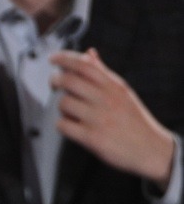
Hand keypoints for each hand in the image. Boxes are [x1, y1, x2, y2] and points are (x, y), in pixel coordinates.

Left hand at [50, 48, 175, 189]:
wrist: (150, 150)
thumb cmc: (133, 120)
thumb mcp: (122, 92)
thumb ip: (103, 73)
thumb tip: (88, 53)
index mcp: (114, 86)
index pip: (86, 65)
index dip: (65, 59)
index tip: (53, 58)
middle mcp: (107, 100)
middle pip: (69, 81)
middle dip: (55, 81)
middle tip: (54, 84)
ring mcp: (99, 119)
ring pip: (64, 103)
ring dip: (61, 107)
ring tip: (70, 111)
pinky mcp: (92, 138)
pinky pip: (63, 125)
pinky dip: (62, 125)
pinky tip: (70, 126)